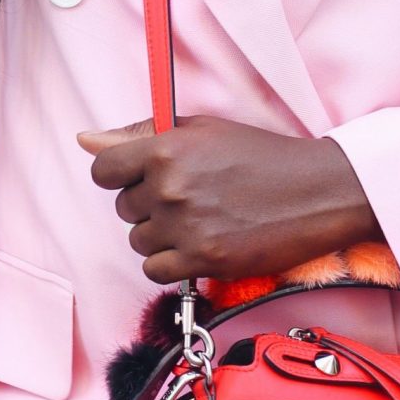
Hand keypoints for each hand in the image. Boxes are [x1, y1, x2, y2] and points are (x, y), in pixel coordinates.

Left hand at [75, 115, 378, 282]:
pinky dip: (172, 261)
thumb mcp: (202, 130)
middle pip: (125, 208)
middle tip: (191, 195)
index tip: (142, 178)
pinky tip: (199, 243)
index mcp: (166, 149)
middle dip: (149, 204)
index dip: (120, 175)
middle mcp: (170, 187)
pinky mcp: (203, 260)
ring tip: (201, 219)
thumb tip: (84, 140)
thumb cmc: (260, 155)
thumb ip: (141, 135)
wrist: (315, 191)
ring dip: (162, 234)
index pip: (104, 171)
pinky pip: (156, 269)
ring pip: (140, 240)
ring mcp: (185, 226)